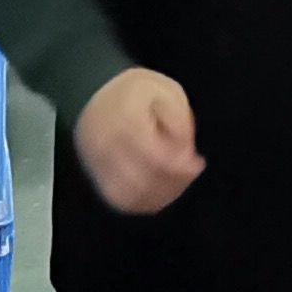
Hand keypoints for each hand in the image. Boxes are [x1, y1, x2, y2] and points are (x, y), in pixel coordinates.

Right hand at [75, 68, 204, 214]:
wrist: (93, 92)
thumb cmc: (134, 90)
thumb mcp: (165, 91)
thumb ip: (179, 122)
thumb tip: (185, 154)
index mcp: (125, 122)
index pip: (155, 158)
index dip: (181, 167)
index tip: (197, 162)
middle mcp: (106, 147)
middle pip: (143, 182)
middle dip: (174, 182)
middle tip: (190, 171)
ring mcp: (97, 164)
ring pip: (129, 197)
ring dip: (159, 196)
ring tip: (177, 182)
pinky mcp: (95, 175)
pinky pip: (118, 199)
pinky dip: (142, 201)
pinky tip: (159, 191)